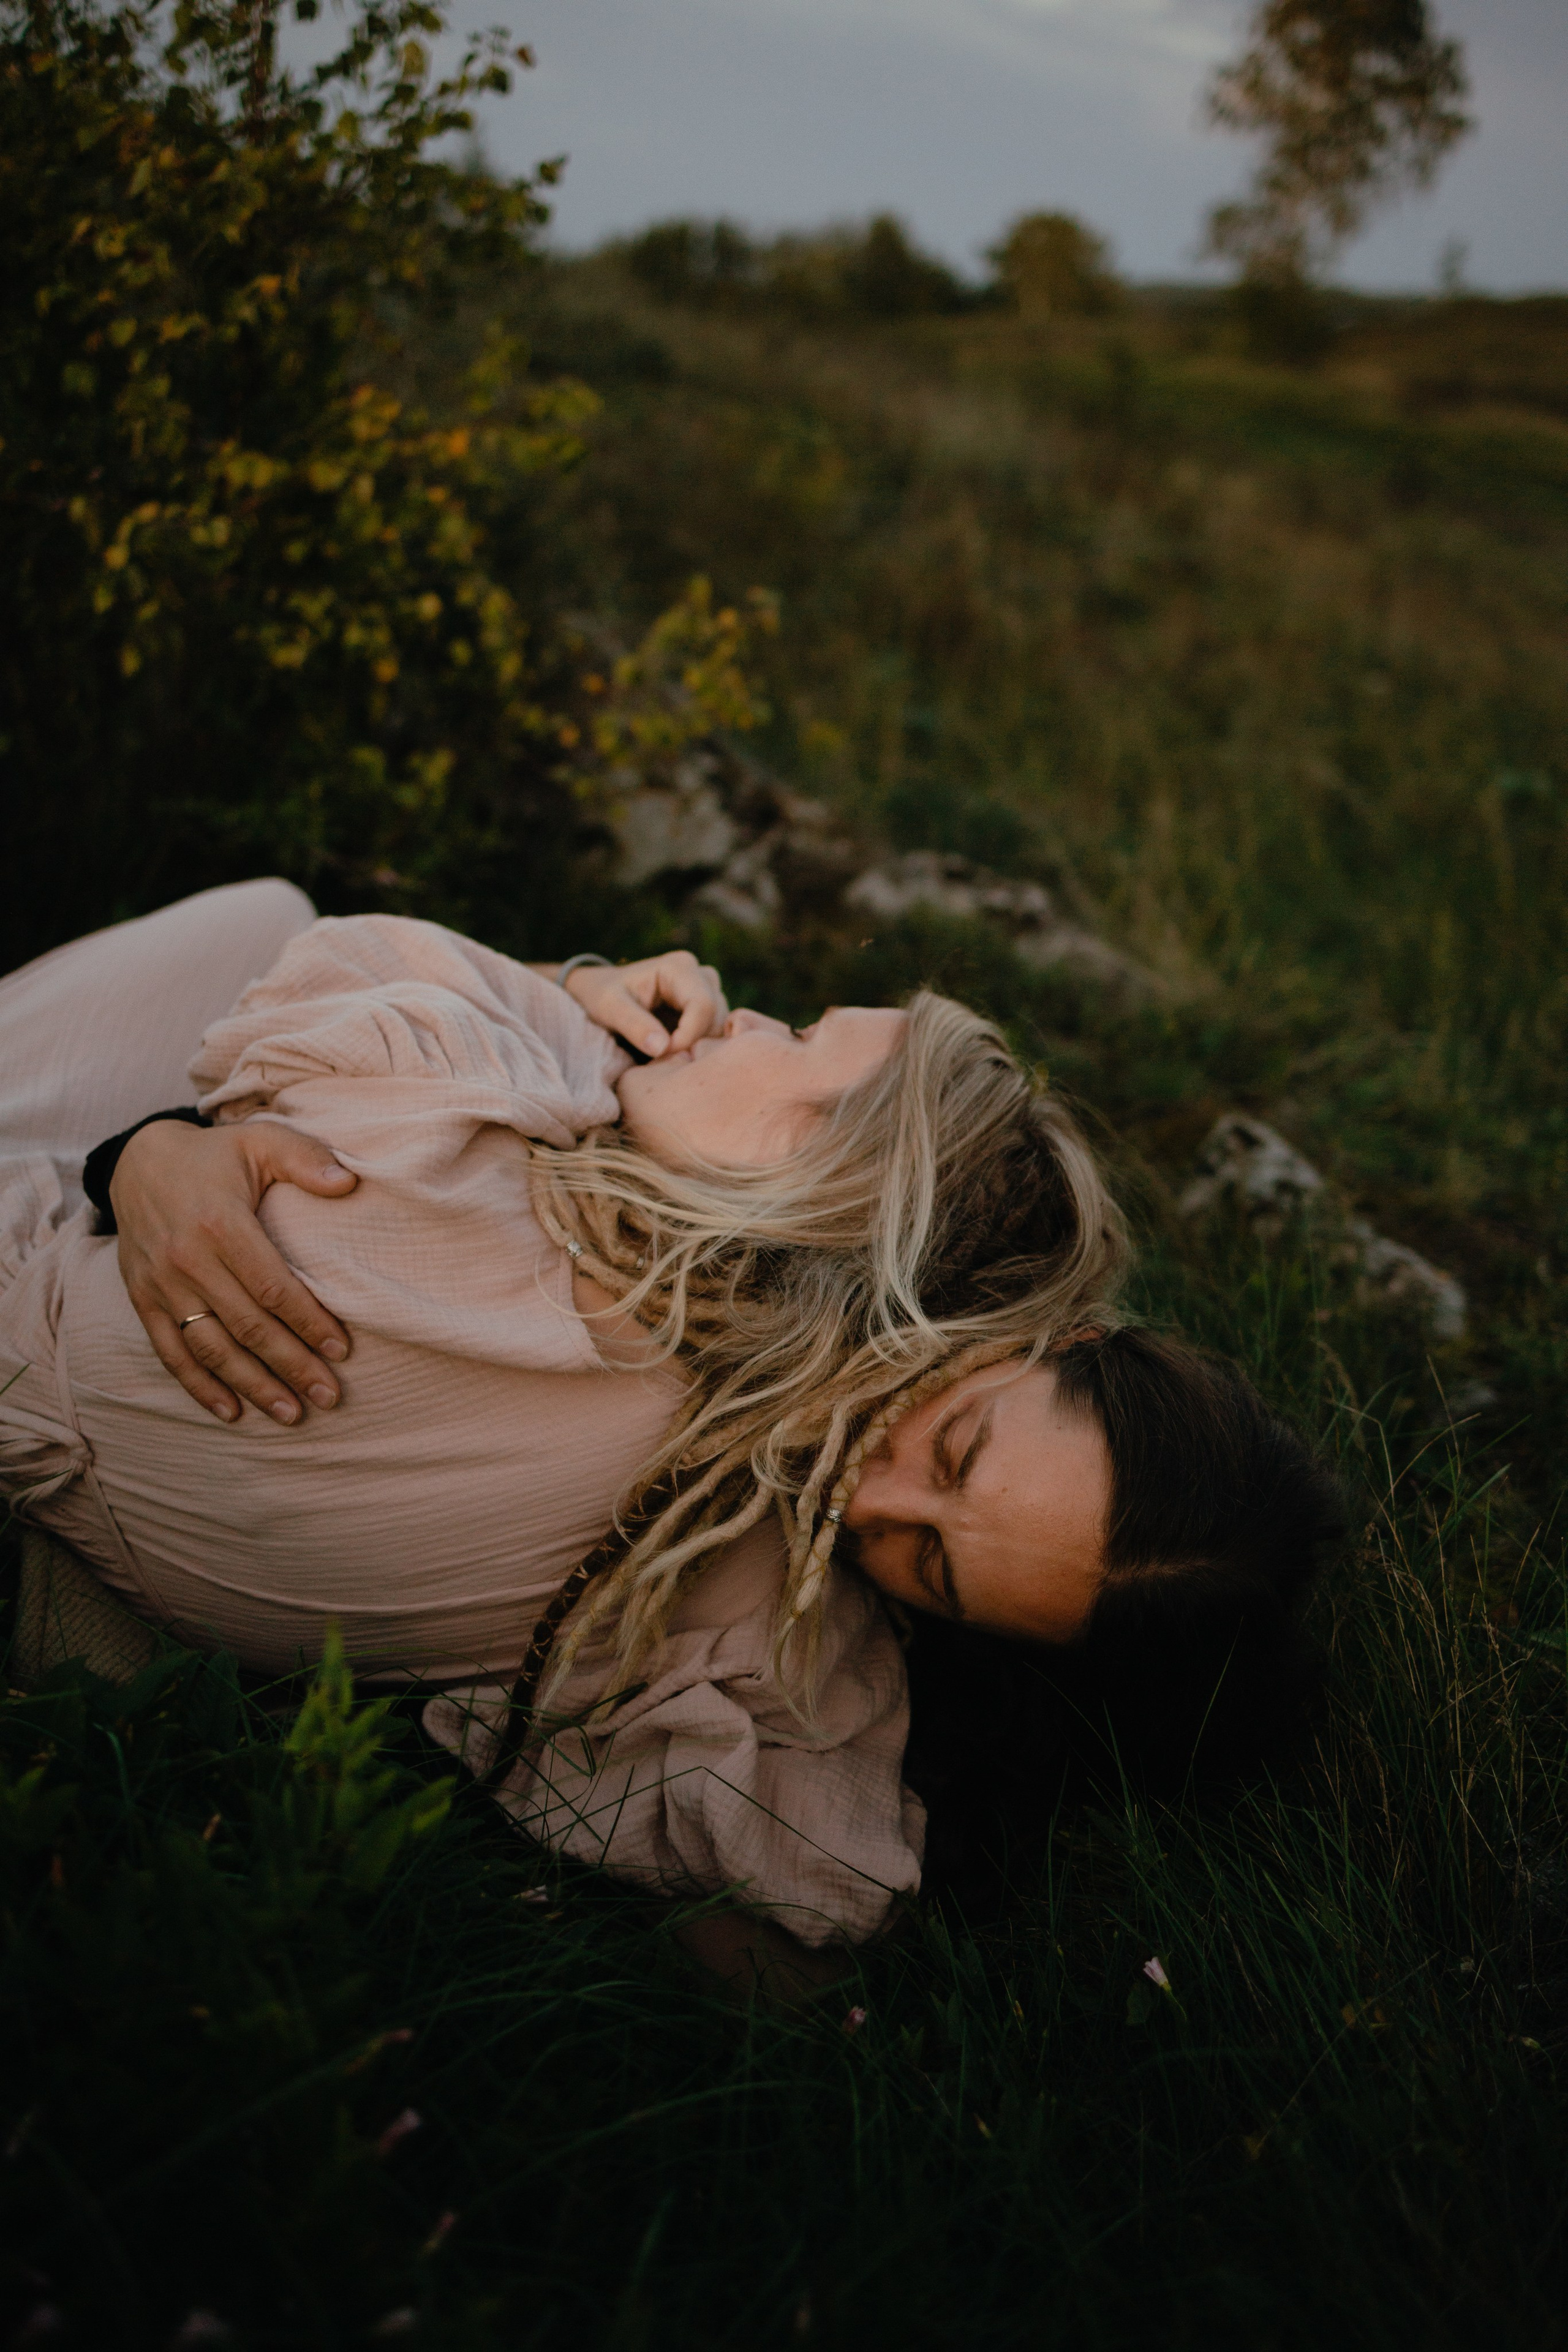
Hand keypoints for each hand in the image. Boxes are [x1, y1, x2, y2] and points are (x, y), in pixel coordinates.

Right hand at [110, 1119, 358, 1425]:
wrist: (139, 1161)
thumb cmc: (214, 1156)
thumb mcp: (261, 1141)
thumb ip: (306, 1159)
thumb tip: (349, 1184)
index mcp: (221, 1224)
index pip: (273, 1287)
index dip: (308, 1322)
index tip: (341, 1350)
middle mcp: (187, 1260)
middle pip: (247, 1326)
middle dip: (291, 1365)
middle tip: (328, 1396)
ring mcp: (161, 1285)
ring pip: (211, 1348)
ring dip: (252, 1386)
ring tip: (290, 1414)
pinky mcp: (143, 1300)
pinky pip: (170, 1352)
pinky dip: (199, 1386)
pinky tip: (231, 1411)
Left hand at [560, 951, 728, 1058]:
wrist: (599, 992)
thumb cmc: (600, 994)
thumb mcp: (609, 1008)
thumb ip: (634, 1026)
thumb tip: (663, 1048)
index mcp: (679, 967)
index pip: (703, 1005)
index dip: (689, 1036)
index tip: (663, 1055)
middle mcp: (700, 974)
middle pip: (716, 1017)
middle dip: (693, 1043)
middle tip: (664, 1061)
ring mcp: (705, 991)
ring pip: (719, 1026)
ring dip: (697, 1046)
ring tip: (666, 1057)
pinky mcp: (704, 1008)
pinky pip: (714, 1032)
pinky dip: (697, 1047)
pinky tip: (674, 1055)